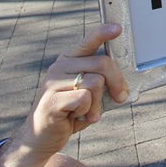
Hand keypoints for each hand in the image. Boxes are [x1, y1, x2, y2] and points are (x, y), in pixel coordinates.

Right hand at [0, 24, 127, 166]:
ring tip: (88, 113)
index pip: (88, 42)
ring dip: (99, 103)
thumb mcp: (88, 94)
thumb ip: (101, 83)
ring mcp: (53, 83)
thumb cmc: (69, 113)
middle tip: (120, 97)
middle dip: (118, 82)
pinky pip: (85, 99)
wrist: (41, 138)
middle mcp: (60, 67)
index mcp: (69, 61)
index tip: (118, 28)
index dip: (103, 33)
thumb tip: (124, 84)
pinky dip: (88, 112)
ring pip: (96, 82)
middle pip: (102, 64)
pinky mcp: (52, 100)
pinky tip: (76, 118)